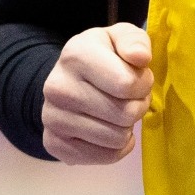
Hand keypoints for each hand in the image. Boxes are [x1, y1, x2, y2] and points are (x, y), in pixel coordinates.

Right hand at [42, 23, 153, 164]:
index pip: (127, 84)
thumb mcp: (120, 37)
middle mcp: (57, 87)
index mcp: (75, 54)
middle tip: (129, 97)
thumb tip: (140, 58)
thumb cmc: (104, 56)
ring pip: (117, 138)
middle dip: (137, 106)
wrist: (69, 79)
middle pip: (125, 114)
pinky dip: (116, 148)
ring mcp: (52, 118)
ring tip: (118, 111)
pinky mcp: (54, 143)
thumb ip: (135, 41)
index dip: (143, 83)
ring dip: (127, 127)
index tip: (137, 78)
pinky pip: (105, 157)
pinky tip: (109, 129)